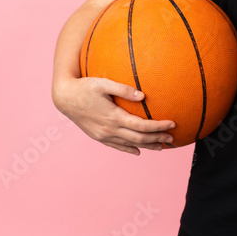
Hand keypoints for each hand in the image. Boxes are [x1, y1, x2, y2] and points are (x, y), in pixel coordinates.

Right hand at [52, 73, 175, 154]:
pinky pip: (117, 146)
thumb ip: (123, 89)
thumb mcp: (103, 83)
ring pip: (130, 144)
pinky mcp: (98, 136)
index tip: (172, 124)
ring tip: (161, 147)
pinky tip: (137, 151)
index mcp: (114, 117)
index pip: (142, 126)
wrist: (64, 98)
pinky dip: (129, 149)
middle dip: (157, 139)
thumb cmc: (84, 86)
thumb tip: (143, 96)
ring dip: (147, 146)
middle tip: (172, 138)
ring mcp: (103, 135)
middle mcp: (109, 130)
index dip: (159, 126)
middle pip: (139, 138)